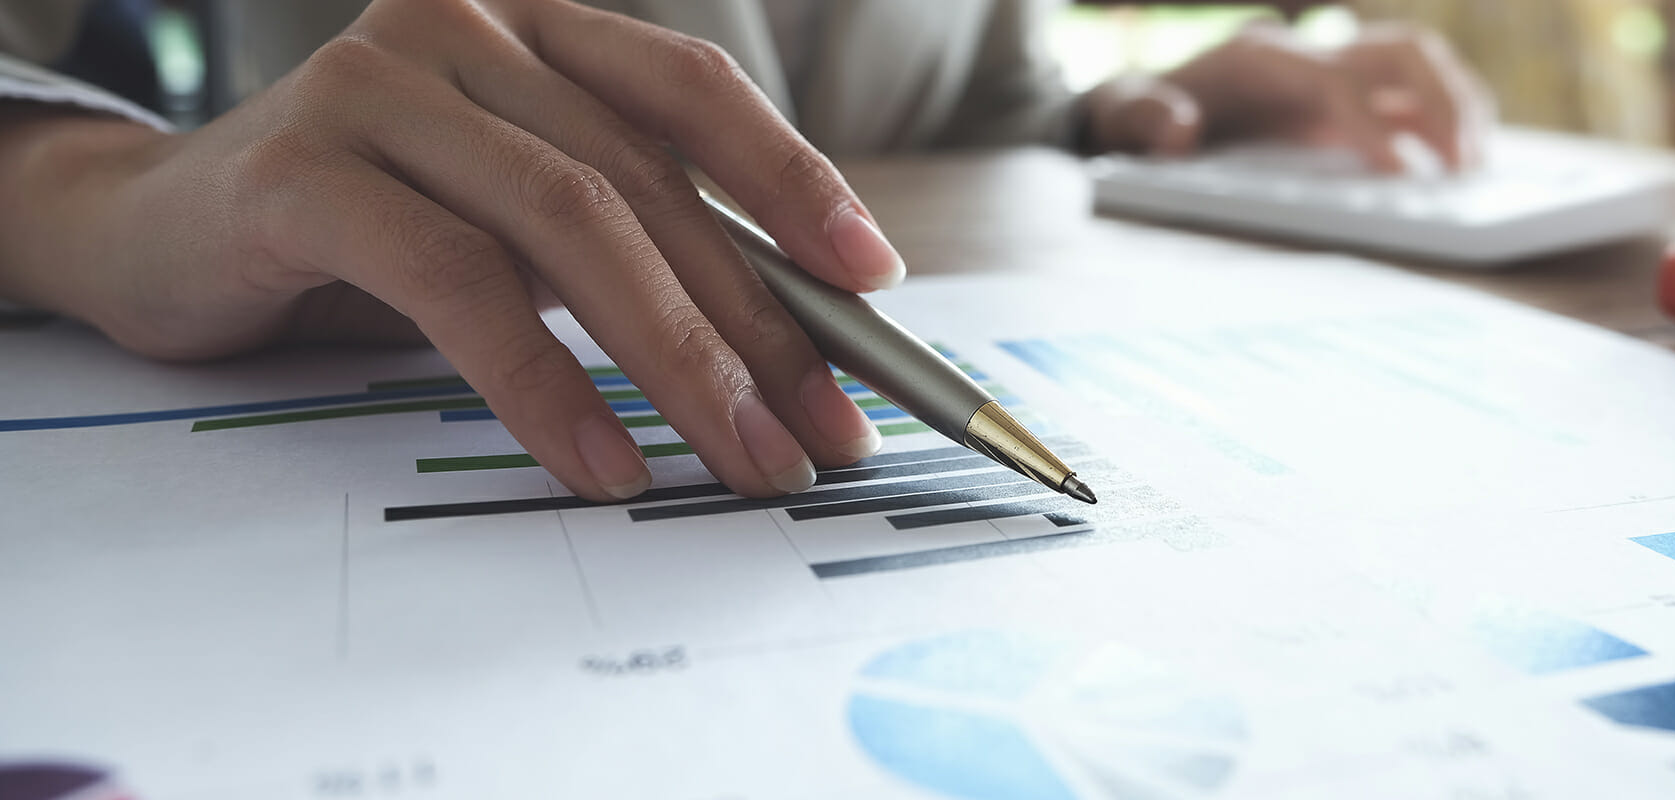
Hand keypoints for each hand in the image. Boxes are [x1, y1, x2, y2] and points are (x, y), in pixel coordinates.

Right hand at [0, 0, 902, 500]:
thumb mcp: (512, 214)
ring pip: (570, 225)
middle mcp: (462, 28)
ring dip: (677, 359)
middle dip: (754, 320)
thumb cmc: (363, 226)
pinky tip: (603, 457)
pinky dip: (545, 382)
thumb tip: (788, 344)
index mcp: (532, 26)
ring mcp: (377, 86)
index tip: (875, 282)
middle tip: (822, 430)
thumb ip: (626, 237)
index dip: (793, 180)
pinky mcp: (304, 171)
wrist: (148, 228)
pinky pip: (460, 285)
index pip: (689, 92)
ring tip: (743, 456)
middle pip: (645, 180)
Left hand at [1084, 23, 1491, 171]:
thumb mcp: (1120, 118)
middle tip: (1466, 169)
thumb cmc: (1136, 116)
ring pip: (1419, 61)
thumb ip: (1144, 121)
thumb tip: (1181, 131)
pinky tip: (1465, 158)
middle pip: (1398, 52)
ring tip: (1477, 168)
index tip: (1400, 173)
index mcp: (1259, 60)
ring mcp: (1334, 67)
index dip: (1370, 122)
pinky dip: (1450, 112)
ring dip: (1458, 105)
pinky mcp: (1349, 91)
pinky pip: (1416, 86)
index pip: (1334, 82)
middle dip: (1440, 103)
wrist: (1143, 102)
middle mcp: (1307, 52)